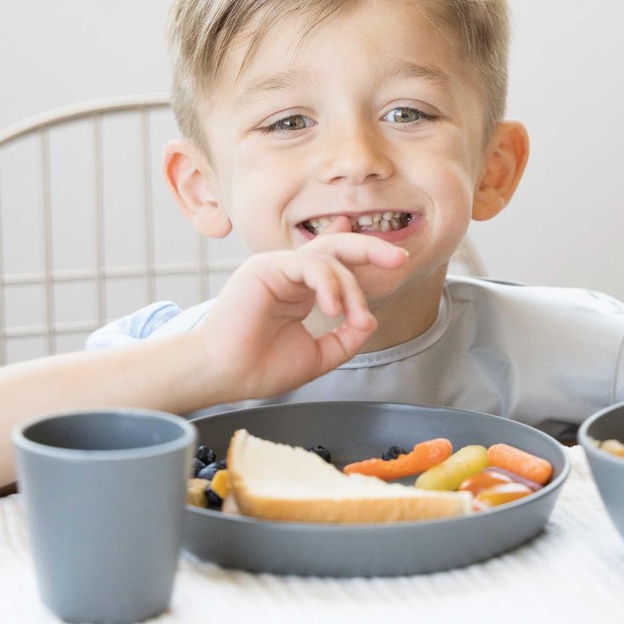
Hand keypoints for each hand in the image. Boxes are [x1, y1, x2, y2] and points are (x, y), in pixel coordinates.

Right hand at [195, 226, 407, 401]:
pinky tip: (334, 308)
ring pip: (328, 258)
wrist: (223, 376)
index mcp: (299, 289)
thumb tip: (368, 321)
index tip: (392, 258)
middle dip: (371, 250)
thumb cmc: (258, 367)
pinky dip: (329, 284)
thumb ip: (344, 340)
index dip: (360, 253)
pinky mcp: (266, 267)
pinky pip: (310, 264)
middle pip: (336, 247)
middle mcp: (289, 273)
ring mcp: (277, 267)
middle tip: (400, 259)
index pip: (333, 261)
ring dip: (350, 288)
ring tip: (354, 318)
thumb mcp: (316, 356)